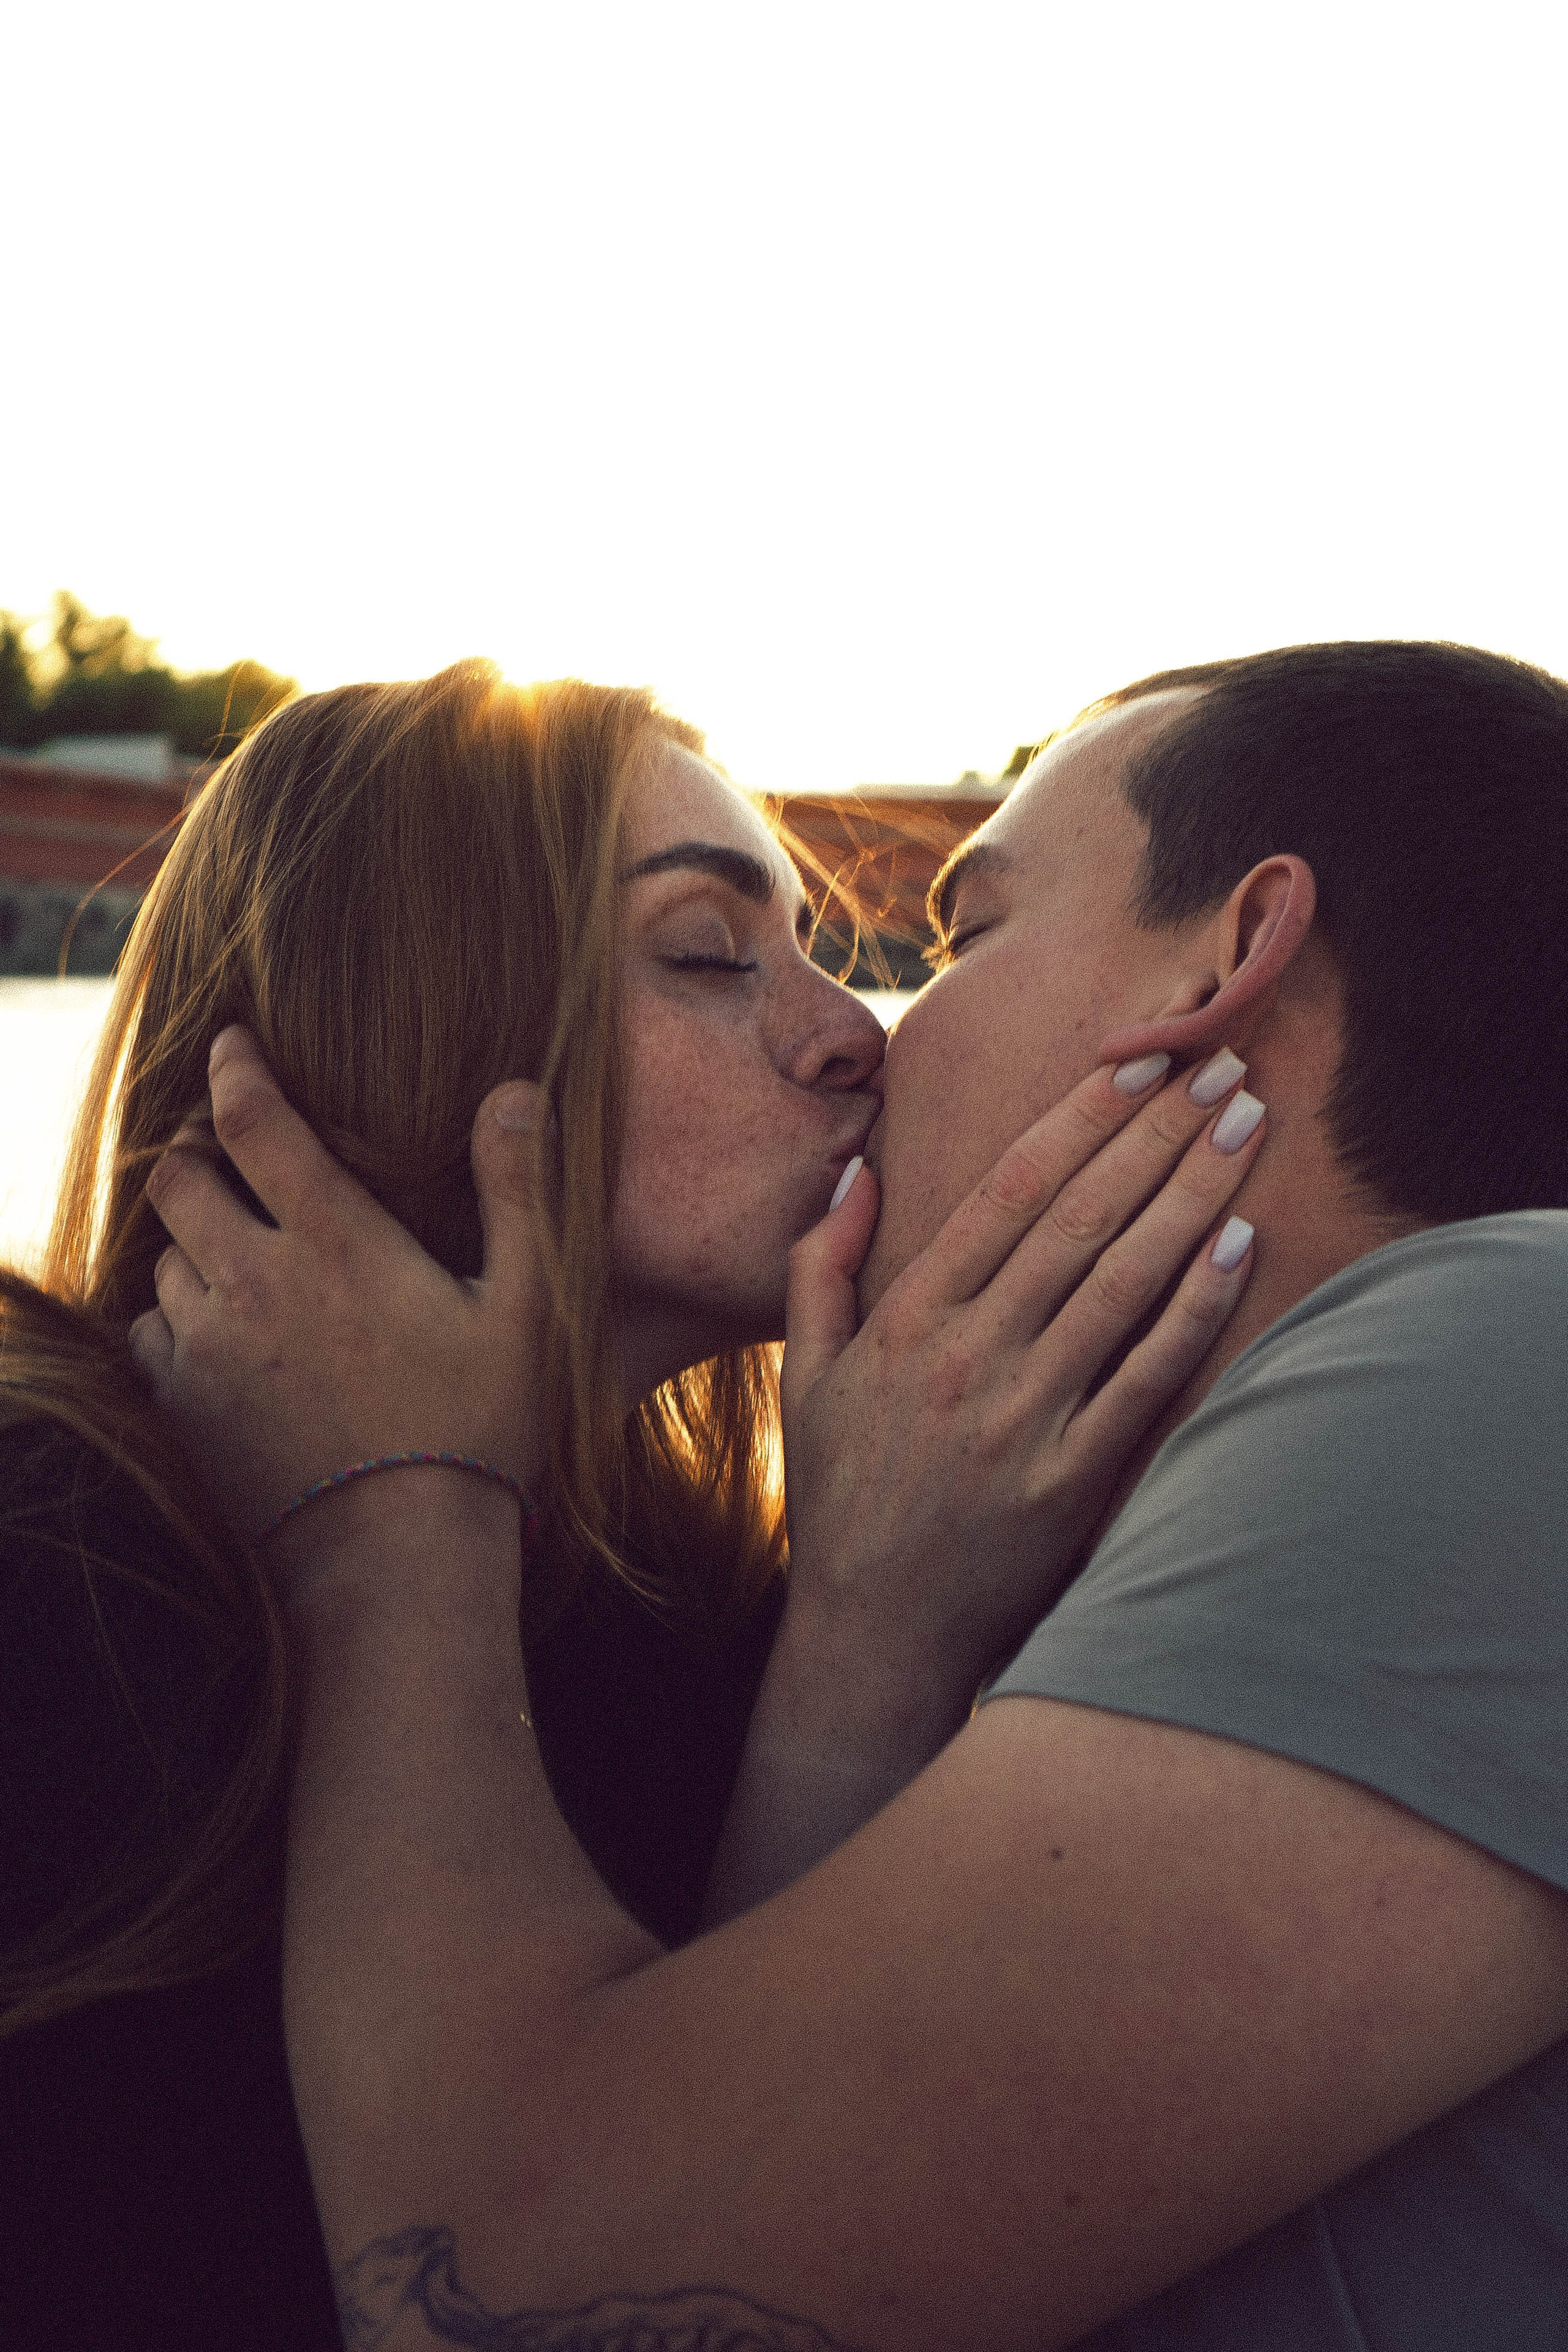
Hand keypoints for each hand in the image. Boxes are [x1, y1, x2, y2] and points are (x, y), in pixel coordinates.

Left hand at [128, 1027, 549, 1548]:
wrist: (397, 1559)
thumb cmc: (476, 1429)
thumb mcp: (523, 1308)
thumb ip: (517, 1193)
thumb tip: (516, 1091)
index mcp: (334, 1240)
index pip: (255, 1121)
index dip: (234, 1069)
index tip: (230, 1042)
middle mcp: (253, 1280)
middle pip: (181, 1178)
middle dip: (201, 1156)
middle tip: (237, 1161)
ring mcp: (208, 1346)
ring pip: (164, 1256)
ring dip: (193, 1241)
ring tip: (240, 1254)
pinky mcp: (183, 1405)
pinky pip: (152, 1332)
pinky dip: (178, 1316)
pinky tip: (224, 1332)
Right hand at [781, 1050, 1264, 1715]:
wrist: (874, 1633)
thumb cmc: (845, 1496)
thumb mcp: (808, 1375)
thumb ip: (823, 1267)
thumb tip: (857, 1172)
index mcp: (908, 1321)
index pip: (1004, 1194)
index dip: (1075, 1122)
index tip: (1132, 1064)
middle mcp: (968, 1359)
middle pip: (1076, 1220)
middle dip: (1153, 1133)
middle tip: (1218, 1066)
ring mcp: (1023, 1419)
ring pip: (1120, 1282)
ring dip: (1190, 1196)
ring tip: (1244, 1127)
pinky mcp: (1072, 1481)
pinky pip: (1144, 1379)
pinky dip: (1194, 1310)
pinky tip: (1238, 1249)